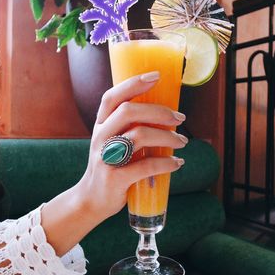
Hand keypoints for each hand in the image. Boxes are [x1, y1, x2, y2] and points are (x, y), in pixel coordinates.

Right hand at [78, 71, 187, 220]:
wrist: (92, 199)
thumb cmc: (109, 166)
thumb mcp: (111, 142)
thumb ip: (128, 128)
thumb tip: (163, 116)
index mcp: (101, 125)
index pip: (112, 97)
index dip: (133, 84)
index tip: (156, 76)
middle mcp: (100, 137)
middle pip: (129, 112)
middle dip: (159, 111)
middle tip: (179, 118)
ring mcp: (105, 158)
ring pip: (139, 136)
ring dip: (167, 137)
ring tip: (182, 142)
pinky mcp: (115, 178)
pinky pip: (145, 166)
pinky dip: (166, 163)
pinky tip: (177, 164)